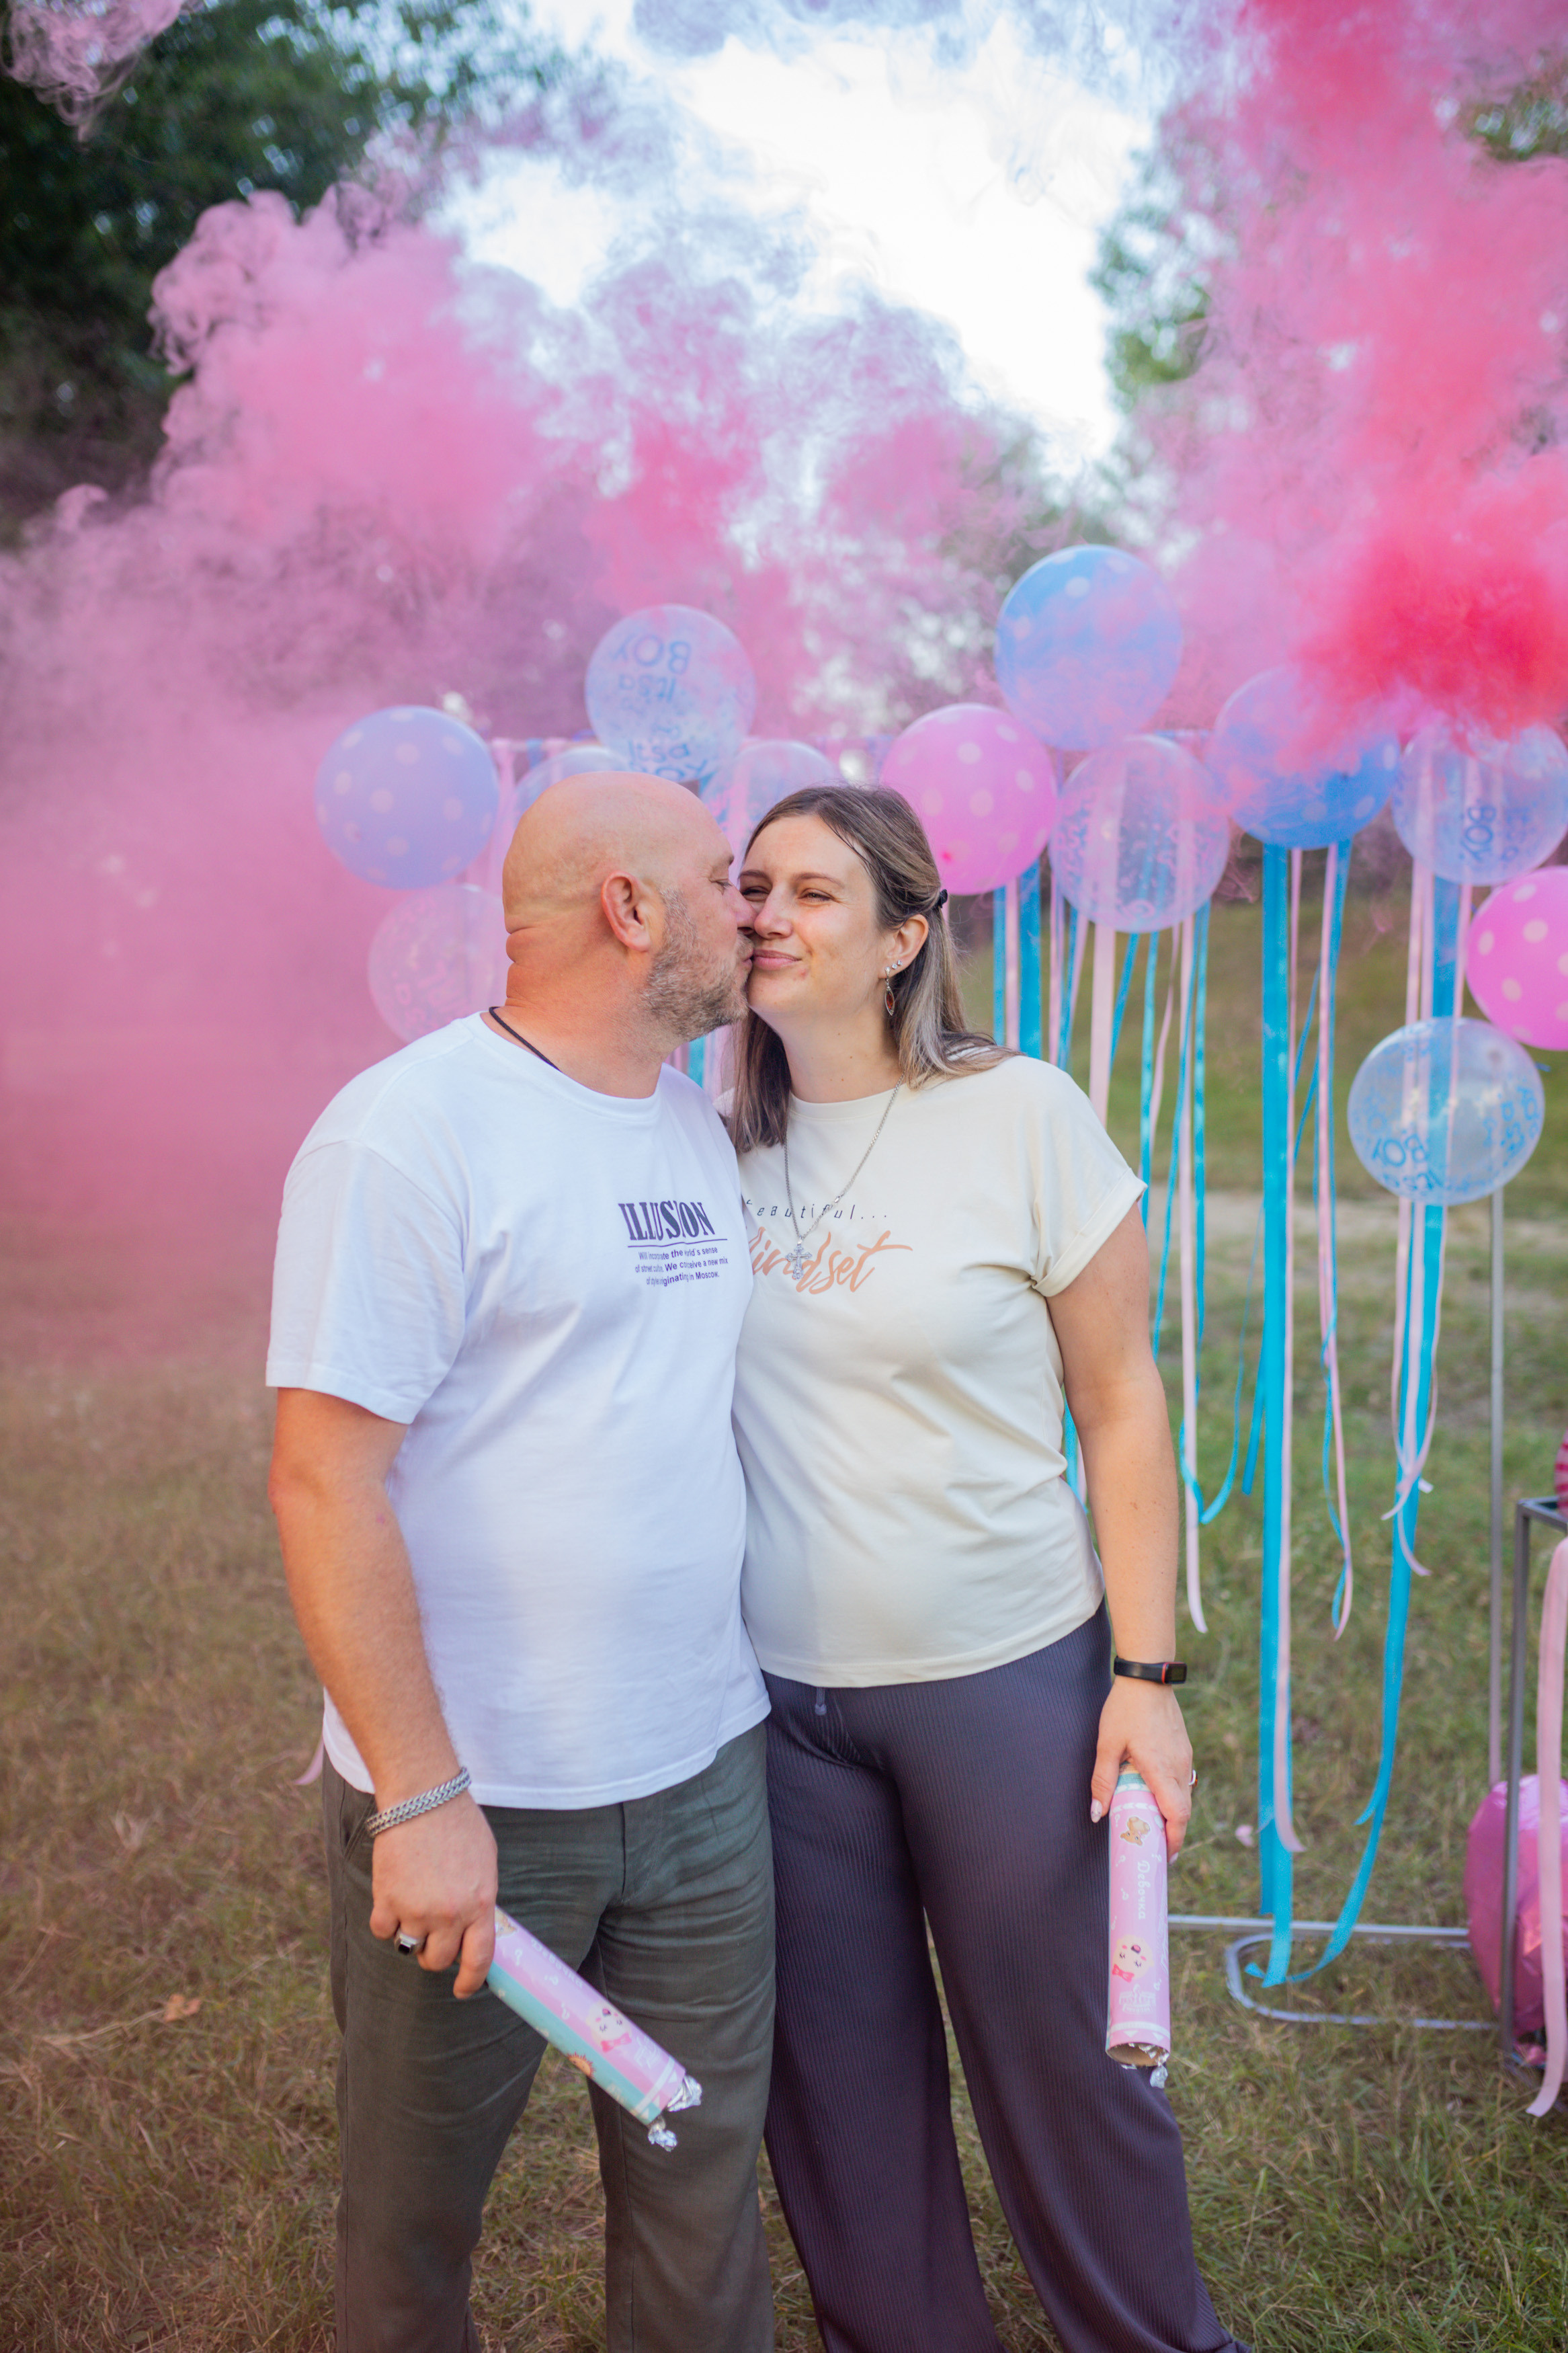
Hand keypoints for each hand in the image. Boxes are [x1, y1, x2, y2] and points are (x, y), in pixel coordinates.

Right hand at [369, 1794, 498, 1996]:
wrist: (424, 1797)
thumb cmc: (458, 1824)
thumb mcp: (485, 1863)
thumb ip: (479, 1899)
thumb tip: (474, 1927)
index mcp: (480, 1904)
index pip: (479, 1959)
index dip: (470, 1981)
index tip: (462, 1990)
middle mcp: (450, 1914)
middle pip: (438, 1960)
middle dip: (434, 1953)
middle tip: (430, 1934)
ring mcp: (417, 1909)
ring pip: (409, 1947)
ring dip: (410, 1935)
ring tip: (411, 1908)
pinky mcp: (387, 1900)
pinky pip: (383, 1930)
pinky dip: (385, 1920)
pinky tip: (391, 1898)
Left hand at [1090, 1679, 1193, 1859]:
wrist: (1148, 1678)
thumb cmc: (1124, 1710)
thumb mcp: (1107, 1745)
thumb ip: (1103, 1781)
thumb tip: (1098, 1814)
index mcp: (1162, 1769)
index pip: (1177, 1815)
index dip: (1173, 1839)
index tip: (1164, 1856)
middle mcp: (1179, 1766)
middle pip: (1183, 1811)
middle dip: (1172, 1833)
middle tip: (1154, 1848)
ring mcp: (1185, 1757)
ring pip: (1185, 1797)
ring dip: (1172, 1814)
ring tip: (1151, 1825)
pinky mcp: (1184, 1749)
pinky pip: (1183, 1781)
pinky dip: (1173, 1796)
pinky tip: (1155, 1795)